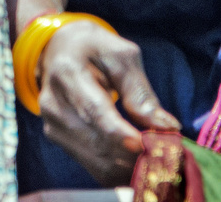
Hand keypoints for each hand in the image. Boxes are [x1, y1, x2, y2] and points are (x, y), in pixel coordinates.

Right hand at [38, 19, 180, 186]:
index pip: (95, 111)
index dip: (121, 133)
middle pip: (97, 142)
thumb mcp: (121, 56)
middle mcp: (53, 103)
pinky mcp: (59, 140)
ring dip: (130, 168)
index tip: (148, 146)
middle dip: (135, 155)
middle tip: (167, 157)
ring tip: (158, 162)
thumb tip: (166, 127)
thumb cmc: (94, 49)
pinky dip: (120, 172)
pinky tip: (139, 165)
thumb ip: (140, 92)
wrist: (58, 50)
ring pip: (97, 162)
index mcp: (67, 72)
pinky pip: (94, 167)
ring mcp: (53, 125)